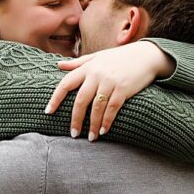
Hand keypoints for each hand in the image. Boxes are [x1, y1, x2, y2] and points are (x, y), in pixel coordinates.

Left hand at [46, 40, 170, 138]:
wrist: (145, 55)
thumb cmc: (119, 57)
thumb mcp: (98, 57)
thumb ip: (78, 63)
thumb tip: (58, 65)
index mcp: (88, 67)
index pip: (66, 83)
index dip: (55, 98)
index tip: (48, 112)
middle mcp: (97, 74)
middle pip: (80, 100)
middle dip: (76, 119)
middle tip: (73, 134)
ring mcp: (110, 81)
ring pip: (96, 107)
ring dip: (92, 125)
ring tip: (91, 137)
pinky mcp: (123, 89)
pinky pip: (112, 108)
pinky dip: (107, 121)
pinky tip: (103, 130)